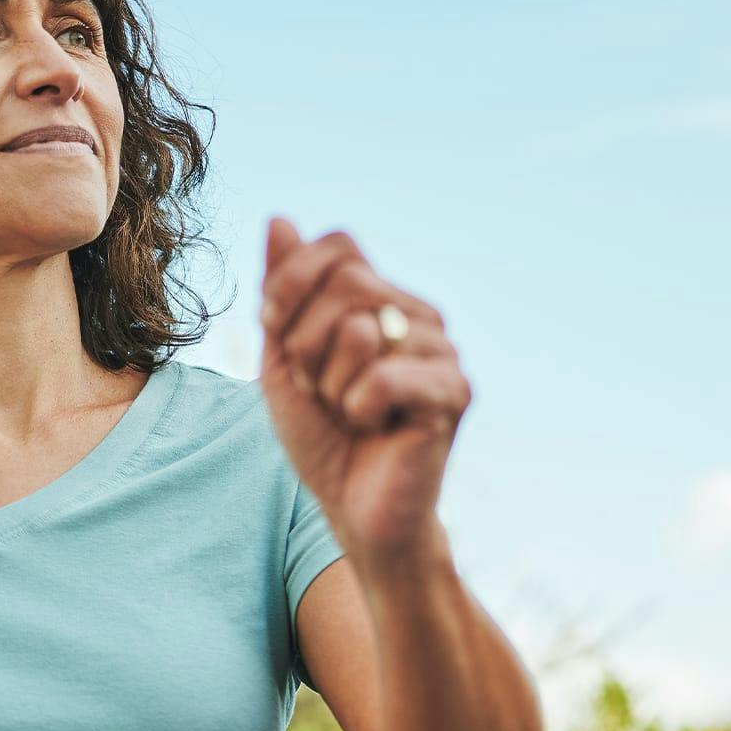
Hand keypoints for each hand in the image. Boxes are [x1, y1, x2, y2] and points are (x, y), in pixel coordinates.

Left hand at [256, 215, 469, 567]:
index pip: (338, 245)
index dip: (292, 283)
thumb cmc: (323, 438)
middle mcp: (421, 315)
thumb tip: (279, 219)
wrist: (356, 512)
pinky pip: (380, 378)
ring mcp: (443, 350)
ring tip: (349, 412)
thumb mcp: (283, 360)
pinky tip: (376, 428)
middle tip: (318, 389)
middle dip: (305, 343)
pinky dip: (357, 411)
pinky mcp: (454, 392)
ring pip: (358, 329)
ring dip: (329, 383)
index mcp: (383, 300)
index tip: (276, 332)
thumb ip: (281, 293)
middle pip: (345, 281)